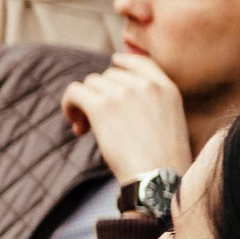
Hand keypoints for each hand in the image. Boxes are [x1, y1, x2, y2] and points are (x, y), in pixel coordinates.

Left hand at [59, 52, 192, 184]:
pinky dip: (69, 104)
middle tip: (97, 121)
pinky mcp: (101, 106)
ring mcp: (123, 93)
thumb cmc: (162, 161)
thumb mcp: (170, 122)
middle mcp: (145, 85)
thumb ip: (151, 103)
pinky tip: (75, 124)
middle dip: (100, 94)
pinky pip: (74, 92)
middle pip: (109, 75)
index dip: (121, 64)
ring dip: (84, 103)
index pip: (139, 61)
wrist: (157, 177)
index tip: (109, 71)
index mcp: (167, 88)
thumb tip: (114, 97)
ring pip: (91, 83)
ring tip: (87, 128)